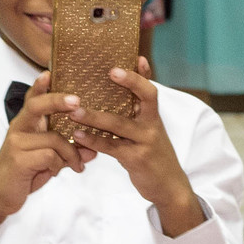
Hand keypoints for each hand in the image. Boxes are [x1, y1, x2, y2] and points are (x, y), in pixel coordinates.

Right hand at [0, 71, 90, 228]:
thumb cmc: (23, 175)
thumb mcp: (47, 160)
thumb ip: (67, 151)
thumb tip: (93, 150)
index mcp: (25, 125)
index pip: (32, 99)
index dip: (40, 86)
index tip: (49, 72)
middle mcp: (18, 129)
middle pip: (38, 106)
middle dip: (58, 101)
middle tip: (78, 102)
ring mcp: (16, 143)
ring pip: (54, 139)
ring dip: (72, 153)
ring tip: (78, 165)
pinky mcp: (19, 159)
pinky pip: (50, 156)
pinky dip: (61, 165)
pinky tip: (63, 172)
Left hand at [64, 57, 201, 233]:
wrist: (169, 187)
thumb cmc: (153, 155)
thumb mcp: (149, 131)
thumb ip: (138, 112)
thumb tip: (124, 91)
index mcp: (153, 116)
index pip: (151, 89)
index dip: (143, 73)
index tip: (136, 56)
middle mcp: (153, 125)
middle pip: (146, 98)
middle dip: (130, 82)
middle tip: (110, 71)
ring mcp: (146, 142)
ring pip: (120, 124)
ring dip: (95, 116)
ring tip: (74, 110)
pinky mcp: (136, 159)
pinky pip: (112, 147)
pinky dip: (93, 141)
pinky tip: (77, 135)